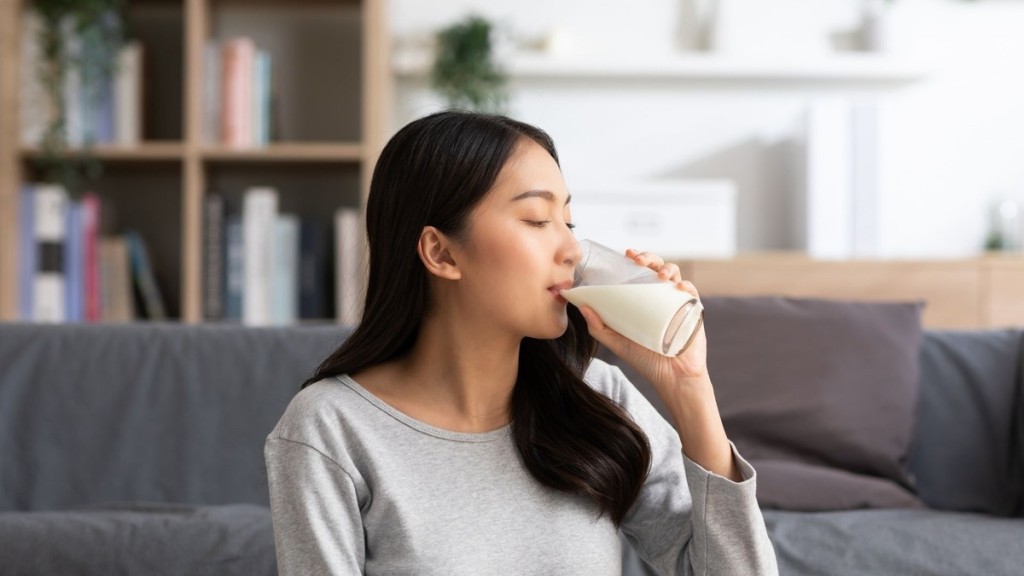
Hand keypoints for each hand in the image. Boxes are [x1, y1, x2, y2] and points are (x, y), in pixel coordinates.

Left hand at [576, 249, 708, 392]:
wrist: (671, 377)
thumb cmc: (645, 359)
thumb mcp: (617, 342)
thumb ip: (599, 327)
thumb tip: (583, 307)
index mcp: (644, 299)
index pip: (640, 272)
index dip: (635, 259)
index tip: (626, 254)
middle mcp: (661, 296)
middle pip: (657, 267)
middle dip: (649, 257)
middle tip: (637, 260)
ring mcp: (678, 302)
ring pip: (675, 275)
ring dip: (667, 268)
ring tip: (659, 275)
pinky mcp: (693, 311)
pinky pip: (692, 293)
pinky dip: (686, 286)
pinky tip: (678, 287)